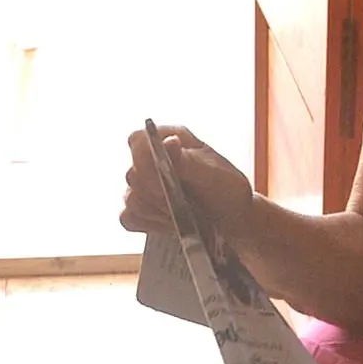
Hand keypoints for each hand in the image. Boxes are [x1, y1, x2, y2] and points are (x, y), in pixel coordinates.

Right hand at [120, 125, 256, 239]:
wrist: (233, 218)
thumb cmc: (227, 190)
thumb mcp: (215, 175)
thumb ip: (189, 161)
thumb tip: (169, 142)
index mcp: (170, 138)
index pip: (138, 141)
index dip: (143, 161)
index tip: (163, 185)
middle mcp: (153, 159)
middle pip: (132, 175)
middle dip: (156, 196)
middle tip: (181, 206)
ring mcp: (145, 184)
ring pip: (131, 199)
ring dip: (156, 213)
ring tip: (181, 216)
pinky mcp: (142, 208)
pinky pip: (129, 217)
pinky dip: (149, 224)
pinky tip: (169, 224)